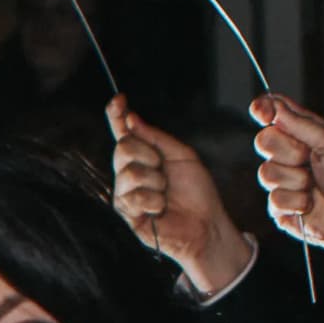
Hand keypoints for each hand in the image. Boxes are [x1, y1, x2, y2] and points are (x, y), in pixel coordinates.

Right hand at [109, 99, 252, 294]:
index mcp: (143, 156)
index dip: (117, 115)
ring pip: (129, 172)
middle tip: (164, 171)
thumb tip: (130, 119)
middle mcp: (129, 172)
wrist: (206, 223)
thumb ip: (155, 137)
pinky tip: (160, 209)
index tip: (119, 99)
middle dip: (149, 155)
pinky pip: (134, 196)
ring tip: (165, 195)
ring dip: (155, 182)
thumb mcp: (182, 155)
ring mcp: (126, 192)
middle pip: (123, 147)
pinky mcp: (126, 213)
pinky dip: (154, 201)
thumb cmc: (196, 192)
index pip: (123, 132)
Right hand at [247, 97, 323, 303]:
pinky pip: (274, 199)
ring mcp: (284, 181)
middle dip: (288, 151)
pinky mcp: (281, 207)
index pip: (275, 112)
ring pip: (267, 172)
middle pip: (264, 140)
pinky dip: (297, 202)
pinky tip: (312, 205)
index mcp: (305, 133)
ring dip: (296, 180)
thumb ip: (304, 125)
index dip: (264, 109)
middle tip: (309, 159)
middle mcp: (291, 154)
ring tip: (315, 186)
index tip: (264, 114)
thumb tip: (276, 108)